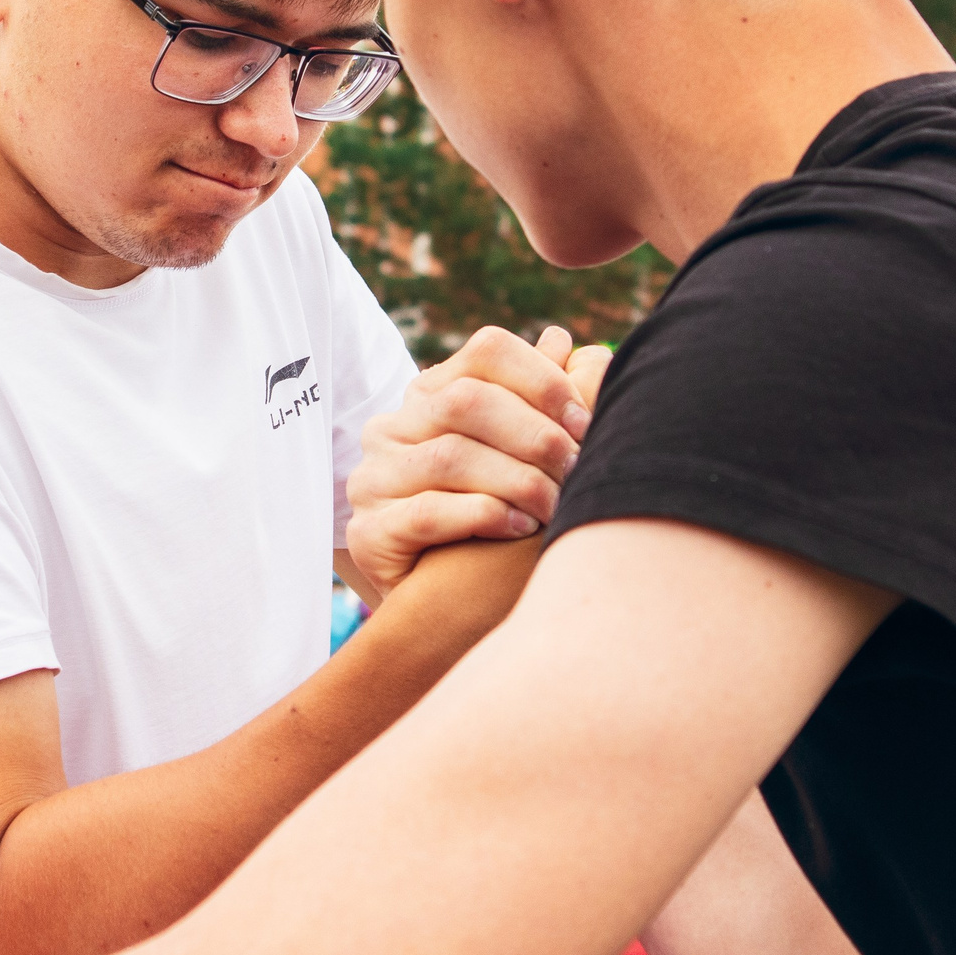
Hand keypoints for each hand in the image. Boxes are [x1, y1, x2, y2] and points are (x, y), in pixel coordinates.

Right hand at [346, 326, 613, 597]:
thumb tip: (567, 344)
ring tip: (555, 507)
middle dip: (535, 435)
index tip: (587, 421)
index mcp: (431, 394)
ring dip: (517, 480)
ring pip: (450, 456)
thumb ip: (543, 403)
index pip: (486, 352)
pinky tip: (519, 528)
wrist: (446, 610)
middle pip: (468, 402)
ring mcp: (373, 478)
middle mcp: (393, 427)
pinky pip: (426, 512)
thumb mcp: (523, 459)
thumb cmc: (496, 524)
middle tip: (578, 470)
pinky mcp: (367, 531)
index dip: (543, 379)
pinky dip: (483, 515)